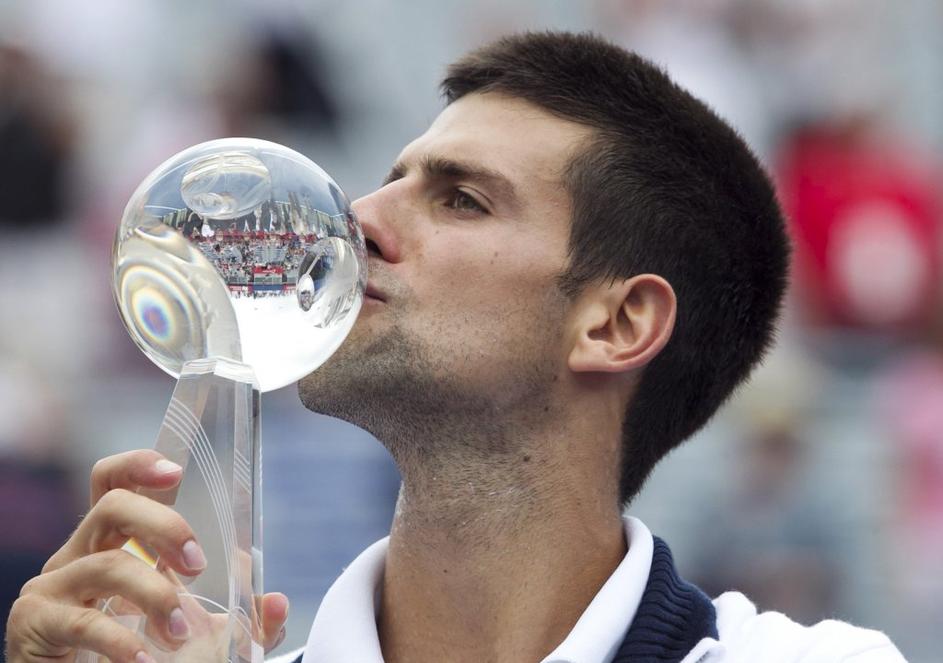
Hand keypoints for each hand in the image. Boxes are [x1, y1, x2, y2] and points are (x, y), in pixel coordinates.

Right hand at [5, 450, 288, 662]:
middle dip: (163, 525)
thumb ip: (241, 620)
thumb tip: (277, 602)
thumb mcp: (198, 636)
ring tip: (178, 631)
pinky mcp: (36, 624)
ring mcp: (53, 587)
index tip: (176, 472)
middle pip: (112, 506)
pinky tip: (144, 659)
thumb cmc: (141, 657)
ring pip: (106, 562)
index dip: (138, 466)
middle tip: (198, 564)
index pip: (113, 485)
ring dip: (153, 594)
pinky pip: (82, 620)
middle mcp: (78, 556)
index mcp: (111, 545)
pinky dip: (120, 640)